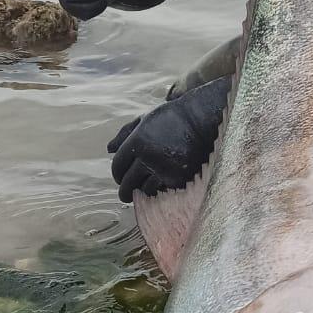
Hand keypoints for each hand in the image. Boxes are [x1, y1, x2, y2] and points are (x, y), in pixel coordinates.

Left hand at [107, 76, 231, 200]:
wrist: (203, 120)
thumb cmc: (172, 118)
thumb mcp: (145, 119)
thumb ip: (125, 134)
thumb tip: (109, 150)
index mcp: (138, 141)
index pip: (118, 166)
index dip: (117, 174)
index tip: (120, 177)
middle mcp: (149, 157)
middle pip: (128, 183)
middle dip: (124, 190)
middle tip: (125, 194)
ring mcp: (165, 169)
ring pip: (145, 190)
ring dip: (143, 191)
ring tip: (146, 187)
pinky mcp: (180, 179)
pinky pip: (163, 191)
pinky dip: (160, 189)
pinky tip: (161, 184)